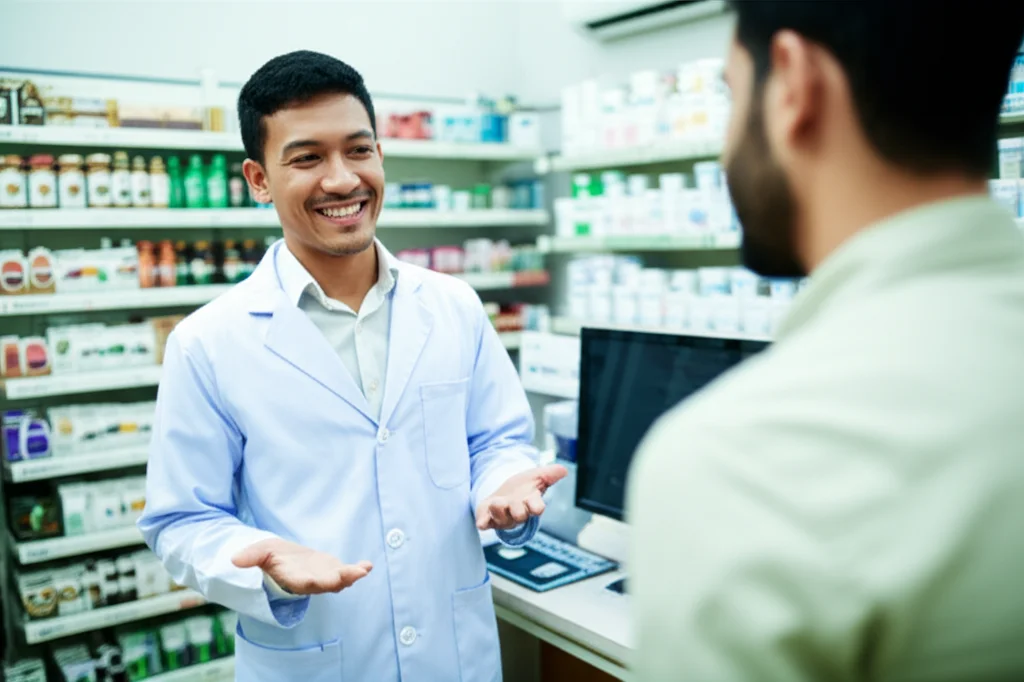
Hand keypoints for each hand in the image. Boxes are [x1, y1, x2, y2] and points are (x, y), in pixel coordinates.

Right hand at [232, 538, 371, 594]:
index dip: (312, 581)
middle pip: (325, 584)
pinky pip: (347, 572)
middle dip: (338, 580)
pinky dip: (357, 569)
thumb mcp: (260, 552)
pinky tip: (368, 565)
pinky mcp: (333, 570)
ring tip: (363, 570)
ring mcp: (324, 577)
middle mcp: (310, 581)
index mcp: (293, 578)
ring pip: (339, 580)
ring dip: (351, 576)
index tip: (321, 578)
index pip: (303, 583)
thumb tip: (234, 560)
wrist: (282, 557)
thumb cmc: (270, 556)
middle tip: (352, 575)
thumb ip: (251, 556)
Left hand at [476, 464, 567, 530]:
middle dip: (516, 509)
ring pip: (501, 518)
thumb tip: (564, 470)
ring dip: (498, 510)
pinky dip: (484, 522)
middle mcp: (517, 513)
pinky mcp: (488, 518)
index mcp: (530, 503)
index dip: (537, 507)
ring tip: (496, 502)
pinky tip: (481, 522)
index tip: (538, 507)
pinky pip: (485, 523)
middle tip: (512, 501)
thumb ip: (549, 474)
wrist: (503, 494)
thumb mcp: (535, 477)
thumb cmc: (522, 488)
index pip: (537, 507)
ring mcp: (503, 517)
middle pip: (519, 515)